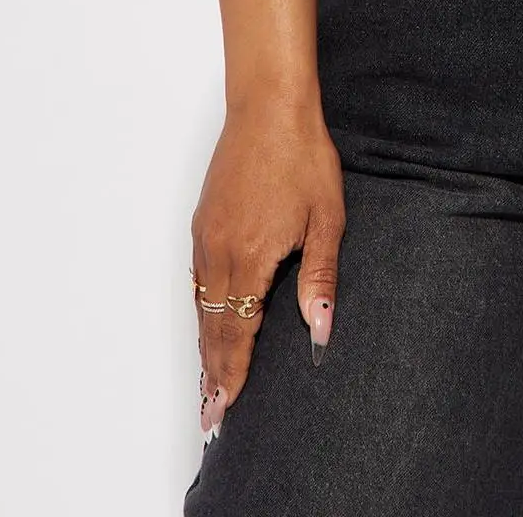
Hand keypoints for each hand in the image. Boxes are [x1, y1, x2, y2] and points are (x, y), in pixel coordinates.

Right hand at [190, 91, 344, 435]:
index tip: (227, 407)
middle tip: (210, 414)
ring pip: (201, 305)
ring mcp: (206, 235)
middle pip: (213, 326)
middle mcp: (219, 251)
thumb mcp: (325, 219)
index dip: (234, 372)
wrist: (270, 108)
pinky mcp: (203, 220)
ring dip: (204, 345)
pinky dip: (201, 310)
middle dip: (212, 372)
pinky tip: (206, 322)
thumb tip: (320, 330)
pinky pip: (197, 279)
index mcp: (250, 256)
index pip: (238, 331)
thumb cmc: (303, 158)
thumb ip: (320, 278)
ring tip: (207, 381)